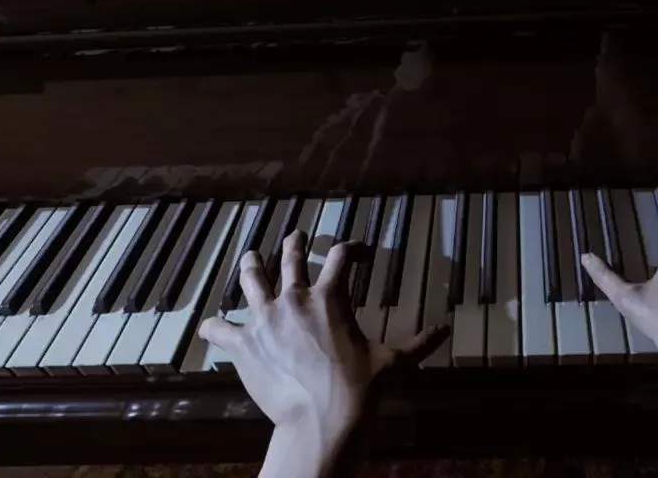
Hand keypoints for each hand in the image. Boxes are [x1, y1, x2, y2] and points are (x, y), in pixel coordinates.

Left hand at [199, 231, 446, 474]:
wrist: (319, 421)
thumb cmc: (358, 389)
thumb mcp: (393, 363)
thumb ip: (419, 343)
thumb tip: (446, 330)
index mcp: (329, 298)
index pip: (342, 257)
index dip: (352, 248)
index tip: (358, 251)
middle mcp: (293, 299)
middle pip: (290, 258)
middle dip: (294, 244)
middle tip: (295, 236)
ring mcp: (263, 319)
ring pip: (250, 280)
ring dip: (251, 266)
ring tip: (251, 258)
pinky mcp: (241, 343)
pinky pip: (219, 328)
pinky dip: (214, 326)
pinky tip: (211, 326)